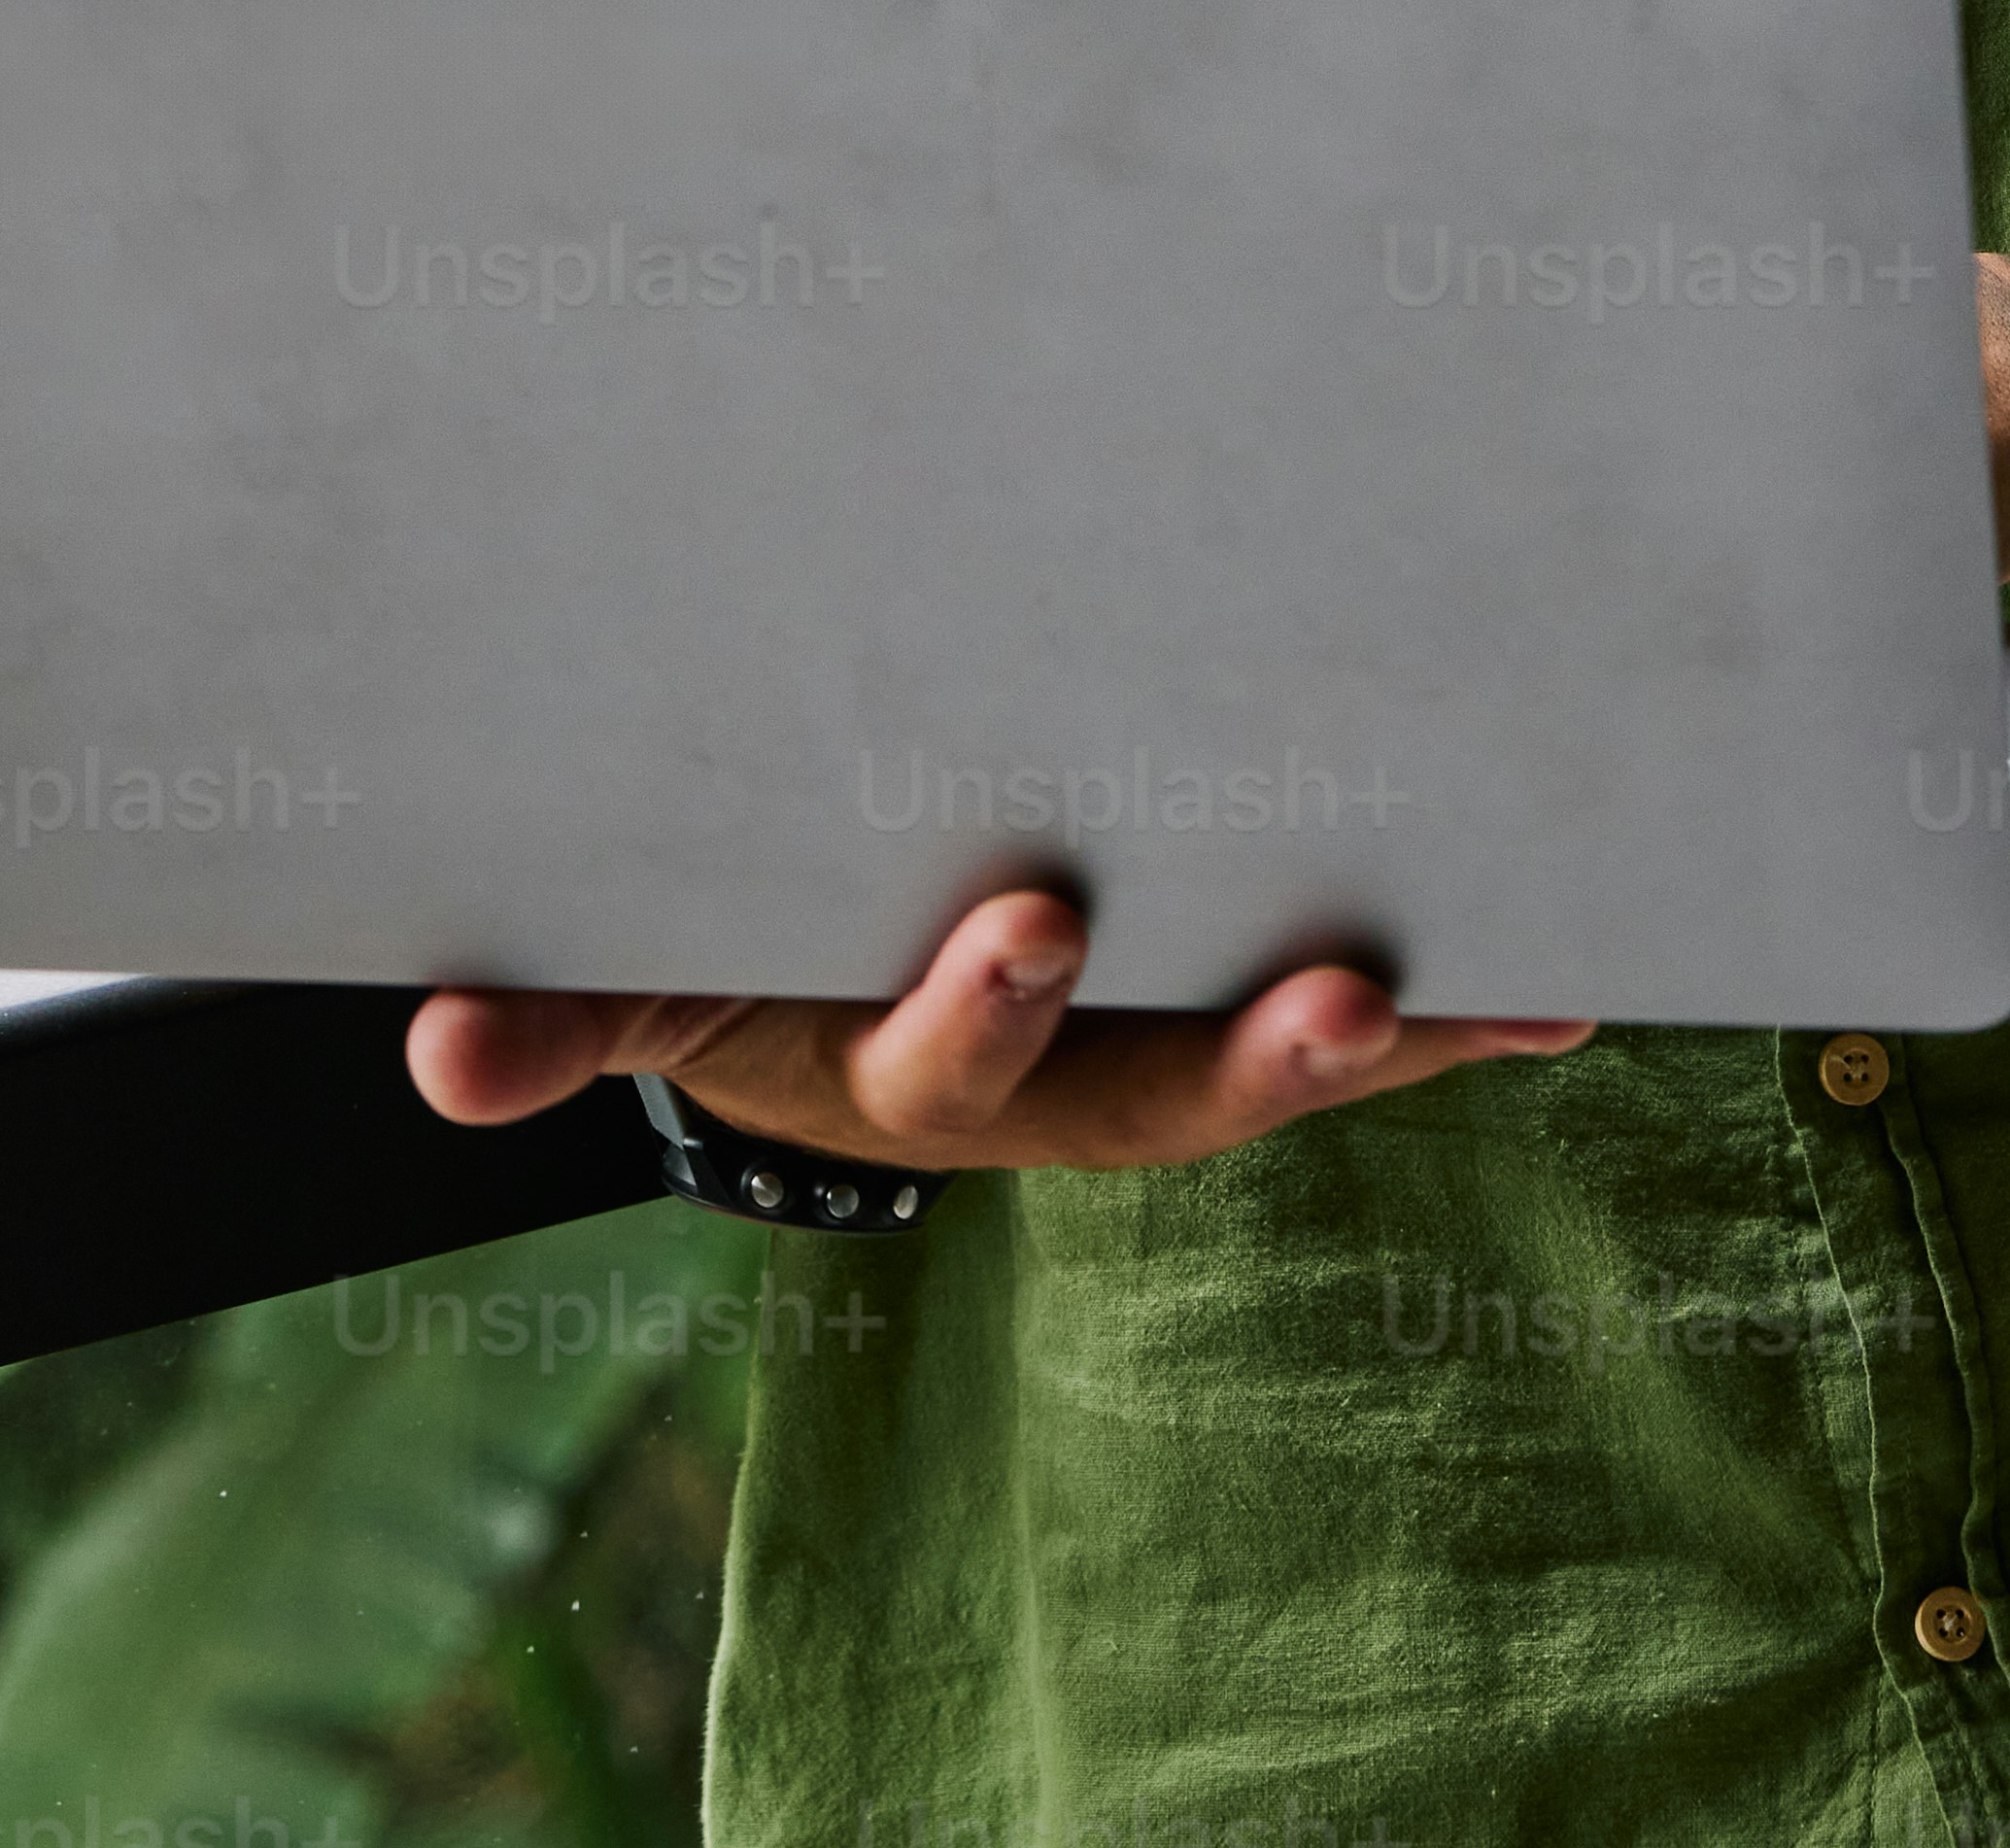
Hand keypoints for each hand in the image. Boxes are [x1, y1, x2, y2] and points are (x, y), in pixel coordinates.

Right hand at [404, 880, 1591, 1169]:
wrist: (789, 943)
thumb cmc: (722, 923)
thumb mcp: (647, 957)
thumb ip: (565, 997)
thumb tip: (437, 1052)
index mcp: (891, 1058)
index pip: (940, 1047)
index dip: (985, 998)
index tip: (1026, 921)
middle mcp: (1038, 1081)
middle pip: (1150, 1089)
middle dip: (1242, 1052)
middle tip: (1332, 999)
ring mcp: (1137, 1049)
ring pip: (1266, 1056)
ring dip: (1388, 1039)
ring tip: (1495, 995)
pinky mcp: (1218, 1006)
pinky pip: (1349, 1016)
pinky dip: (1457, 1011)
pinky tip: (1572, 980)